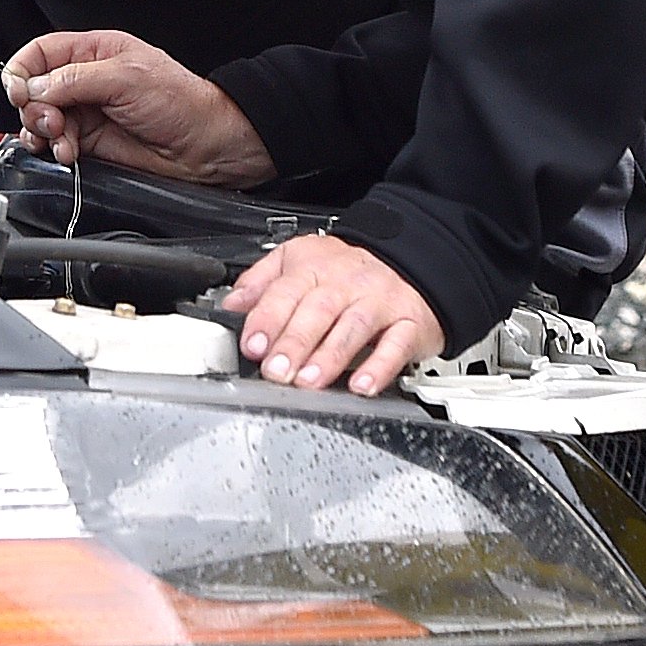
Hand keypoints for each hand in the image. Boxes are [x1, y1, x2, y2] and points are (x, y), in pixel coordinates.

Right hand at [0, 29, 275, 186]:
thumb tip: (35, 87)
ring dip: (43, 133)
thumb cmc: (180, 103)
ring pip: (40, 120)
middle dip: (34, 109)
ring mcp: (85, 112)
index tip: (19, 93)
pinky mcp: (89, 141)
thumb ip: (75, 80)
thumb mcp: (126, 78)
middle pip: (33, 90)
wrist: (205, 146)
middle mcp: (84, 80)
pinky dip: (55, 151)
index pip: (39, 53)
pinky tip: (69, 155)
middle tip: (52, 122)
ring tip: (64, 142)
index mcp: (94, 52)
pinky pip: (55, 144)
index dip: (21, 72)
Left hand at [221, 232, 444, 395]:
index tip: (253, 345)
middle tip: (276, 372)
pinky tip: (362, 386)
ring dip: (329, 357)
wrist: (415, 259)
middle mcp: (347, 283)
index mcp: (314, 267)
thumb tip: (231, 303)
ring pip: (353, 326)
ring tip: (308, 382)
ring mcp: (379, 302)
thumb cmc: (349, 270)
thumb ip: (262, 281)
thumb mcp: (300, 260)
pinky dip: (380, 367)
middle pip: (317, 310)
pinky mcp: (410, 323)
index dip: (267, 319)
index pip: (285, 291)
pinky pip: (397, 344)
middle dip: (293, 343)